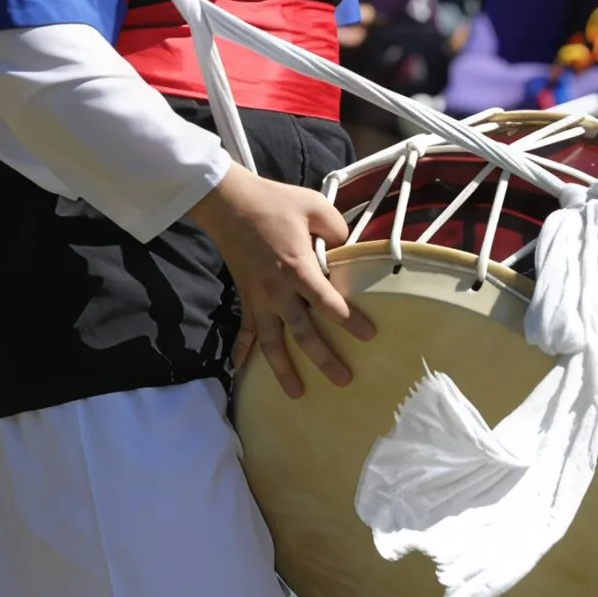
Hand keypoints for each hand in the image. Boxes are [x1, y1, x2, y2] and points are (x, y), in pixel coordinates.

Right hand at [189, 169, 374, 398]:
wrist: (229, 204)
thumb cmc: (274, 202)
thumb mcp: (314, 205)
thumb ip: (336, 229)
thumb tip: (347, 250)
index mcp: (297, 267)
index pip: (327, 302)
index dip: (349, 321)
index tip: (368, 336)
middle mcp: (277, 291)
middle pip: (303, 333)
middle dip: (324, 358)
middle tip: (344, 379)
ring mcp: (258, 298)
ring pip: (272, 343)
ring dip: (283, 370)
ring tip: (297, 394)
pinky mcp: (245, 298)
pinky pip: (245, 330)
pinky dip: (241, 351)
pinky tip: (241, 371)